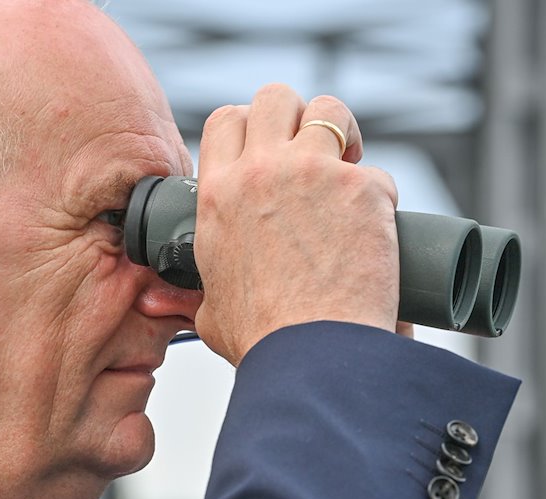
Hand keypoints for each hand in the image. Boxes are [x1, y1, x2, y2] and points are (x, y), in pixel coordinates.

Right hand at [193, 85, 399, 365]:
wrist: (312, 353)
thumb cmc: (262, 340)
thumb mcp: (210, 309)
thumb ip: (194, 292)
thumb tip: (168, 300)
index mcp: (218, 195)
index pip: (226, 121)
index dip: (250, 128)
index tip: (269, 152)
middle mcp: (260, 172)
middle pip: (275, 97)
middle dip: (296, 116)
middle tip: (313, 153)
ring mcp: (312, 173)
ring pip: (329, 109)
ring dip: (342, 132)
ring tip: (349, 166)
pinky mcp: (362, 188)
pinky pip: (376, 172)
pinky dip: (378, 196)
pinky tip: (376, 228)